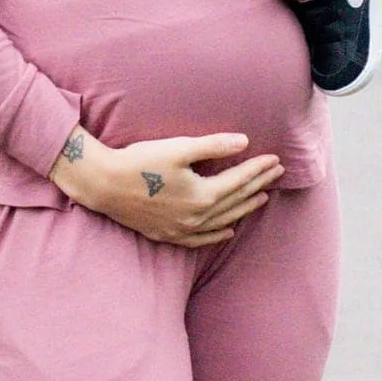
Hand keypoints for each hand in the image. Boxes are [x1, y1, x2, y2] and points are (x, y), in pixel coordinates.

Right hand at [49, 126, 283, 248]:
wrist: (104, 185)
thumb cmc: (140, 162)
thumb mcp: (179, 148)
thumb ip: (214, 146)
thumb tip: (245, 141)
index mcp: (203, 195)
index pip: (240, 181)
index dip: (259, 169)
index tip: (275, 159)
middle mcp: (197, 217)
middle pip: (236, 200)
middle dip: (258, 185)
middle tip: (277, 174)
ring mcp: (182, 230)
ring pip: (223, 220)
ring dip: (244, 208)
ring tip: (262, 198)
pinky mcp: (168, 235)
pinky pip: (202, 239)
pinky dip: (218, 234)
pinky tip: (228, 230)